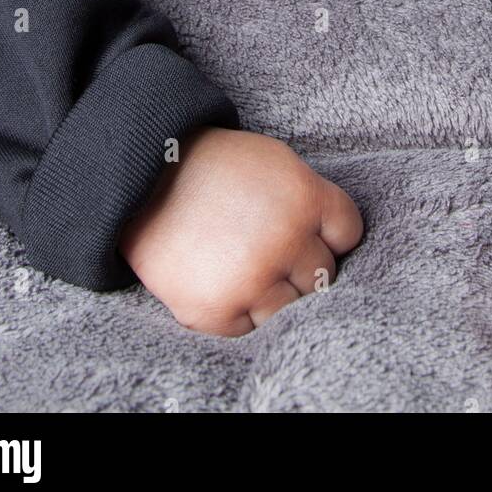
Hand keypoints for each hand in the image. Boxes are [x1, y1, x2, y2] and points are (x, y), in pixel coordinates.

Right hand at [118, 126, 363, 334]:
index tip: (305, 230)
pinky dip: (239, 311)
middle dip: (299, 264)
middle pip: (322, 275)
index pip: (348, 233)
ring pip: (292, 310)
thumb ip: (309, 199)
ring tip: (245, 267)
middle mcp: (285, 241)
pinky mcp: (217, 310)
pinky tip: (221, 280)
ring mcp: (252, 279)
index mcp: (304, 198)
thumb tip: (337, 242)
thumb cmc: (214, 168)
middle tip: (266, 246)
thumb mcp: (274, 162)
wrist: (142, 178)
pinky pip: (250, 328)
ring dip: (274, 294)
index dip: (328, 233)